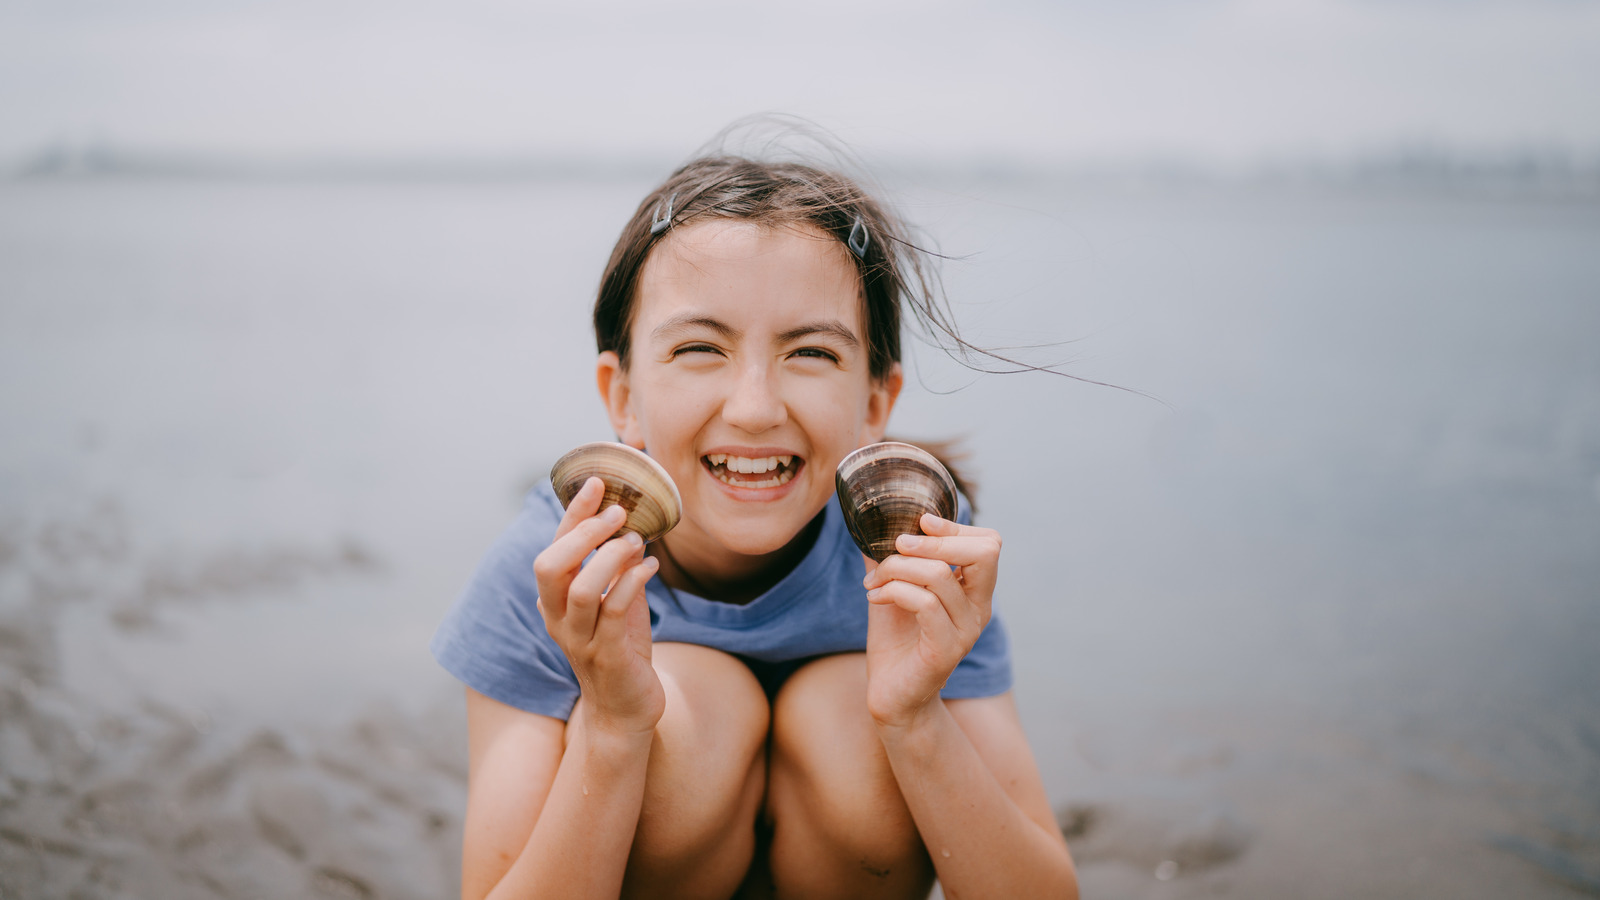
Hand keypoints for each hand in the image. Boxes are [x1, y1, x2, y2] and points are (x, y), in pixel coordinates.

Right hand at [533, 477, 663, 735]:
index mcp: (555, 601)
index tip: (598, 483)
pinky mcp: (608, 658)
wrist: (625, 712)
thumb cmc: (620, 650)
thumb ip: (616, 569)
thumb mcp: (616, 603)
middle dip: (584, 532)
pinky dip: (634, 582)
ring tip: (639, 541)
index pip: (553, 548)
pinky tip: (652, 566)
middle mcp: (558, 620)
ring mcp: (580, 640)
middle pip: (550, 565)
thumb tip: (632, 525)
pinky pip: (615, 613)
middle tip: (619, 513)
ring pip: (583, 589)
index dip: (573, 514)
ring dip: (612, 557)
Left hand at [862, 513, 1000, 729]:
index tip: (919, 523)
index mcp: (973, 592)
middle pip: (983, 553)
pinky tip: (874, 596)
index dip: (955, 527)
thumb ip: (891, 556)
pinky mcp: (945, 650)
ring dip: (896, 568)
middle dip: (934, 541)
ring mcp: (965, 631)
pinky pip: (925, 604)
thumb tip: (872, 521)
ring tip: (873, 580)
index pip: (988, 544)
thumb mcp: (893, 588)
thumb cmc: (896, 641)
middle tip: (896, 545)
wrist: (891, 696)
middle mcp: (978, 610)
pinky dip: (894, 591)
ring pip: (940, 575)